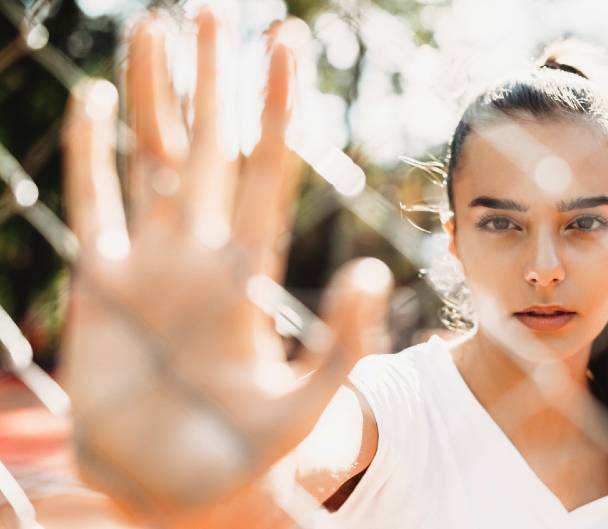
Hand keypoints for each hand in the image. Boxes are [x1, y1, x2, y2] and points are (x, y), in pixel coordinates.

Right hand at [59, 8, 391, 524]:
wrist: (180, 489)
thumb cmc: (248, 456)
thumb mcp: (306, 402)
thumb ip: (344, 340)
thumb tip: (375, 272)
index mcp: (249, 270)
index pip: (268, 168)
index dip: (276, 105)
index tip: (288, 41)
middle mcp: (201, 253)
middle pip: (210, 146)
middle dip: (212, 79)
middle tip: (215, 11)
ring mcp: (150, 263)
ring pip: (151, 158)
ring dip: (151, 94)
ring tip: (152, 28)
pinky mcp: (101, 287)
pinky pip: (95, 205)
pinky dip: (90, 154)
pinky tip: (91, 101)